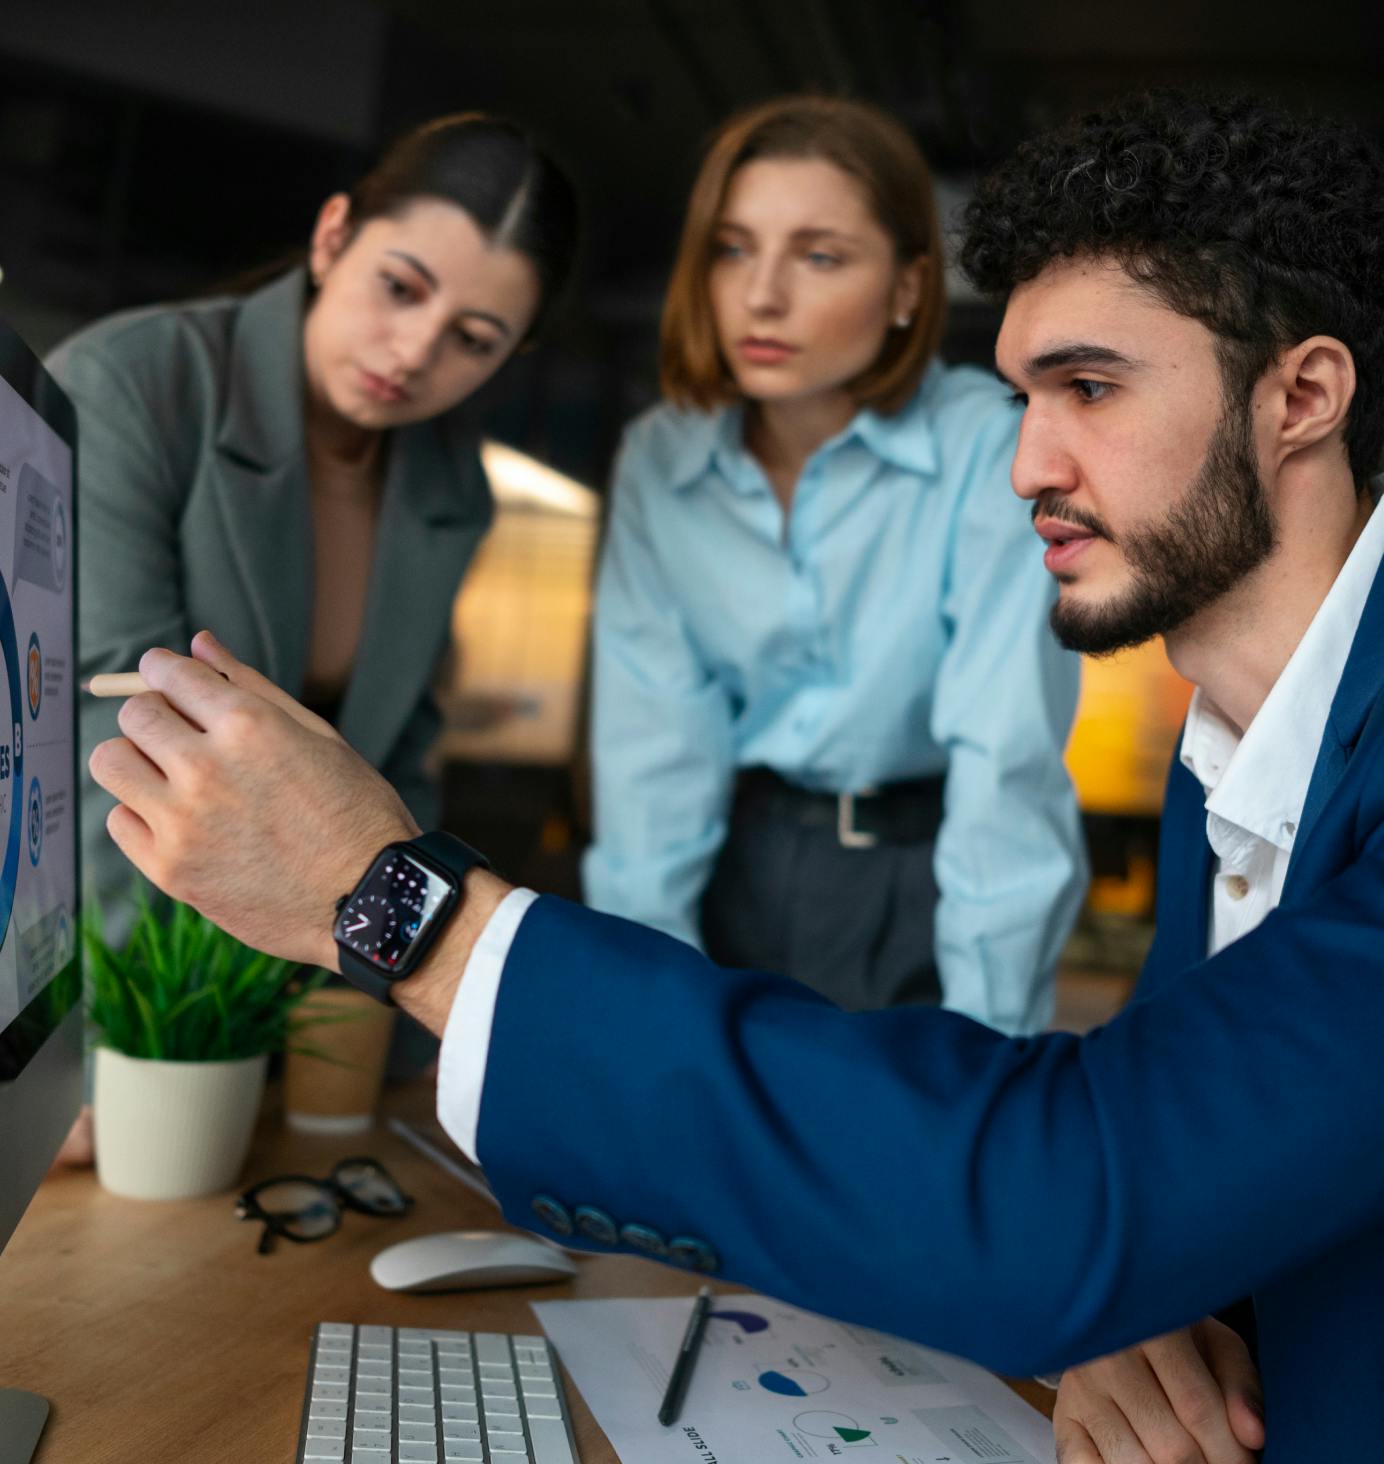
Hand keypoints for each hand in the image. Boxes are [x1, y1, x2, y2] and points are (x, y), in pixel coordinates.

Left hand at [88, 630, 417, 968]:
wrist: (369, 899)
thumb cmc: (355, 812)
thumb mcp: (317, 736)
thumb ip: (251, 687)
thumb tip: (197, 644)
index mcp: (249, 726)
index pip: (168, 673)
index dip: (164, 670)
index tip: (168, 679)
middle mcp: (207, 769)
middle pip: (134, 715)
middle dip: (156, 715)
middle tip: (184, 736)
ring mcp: (183, 822)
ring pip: (111, 762)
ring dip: (137, 761)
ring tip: (175, 778)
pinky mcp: (170, 869)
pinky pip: (118, 821)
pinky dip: (142, 815)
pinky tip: (183, 821)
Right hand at [1053, 1318, 1264, 1462]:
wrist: (1112, 1320)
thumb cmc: (1173, 1339)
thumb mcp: (1215, 1344)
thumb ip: (1240, 1385)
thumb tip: (1253, 1436)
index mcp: (1149, 1330)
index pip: (1197, 1407)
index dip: (1231, 1451)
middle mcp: (1107, 1357)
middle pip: (1171, 1446)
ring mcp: (1080, 1390)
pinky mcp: (1063, 1416)